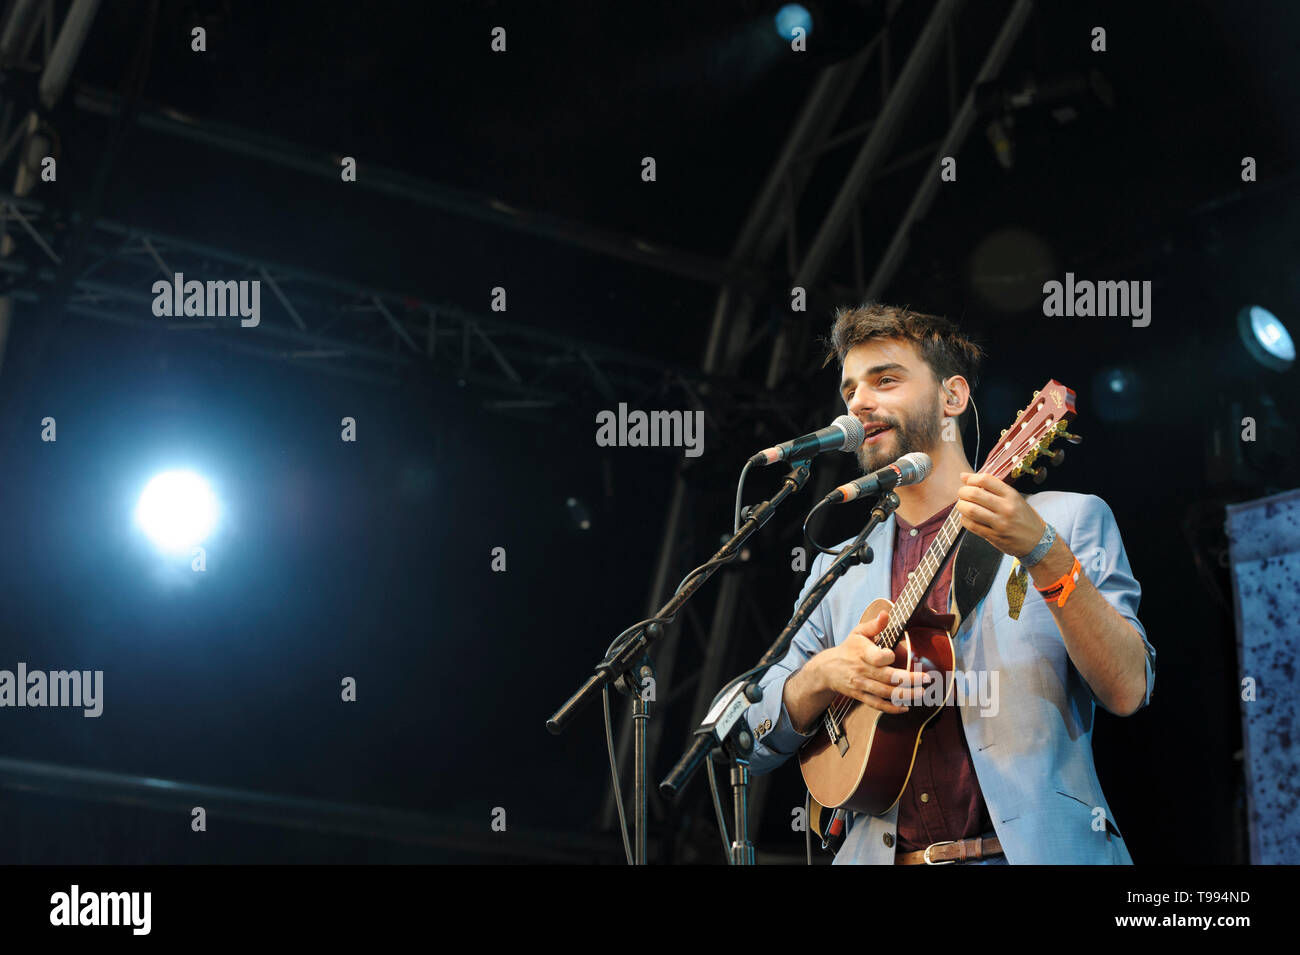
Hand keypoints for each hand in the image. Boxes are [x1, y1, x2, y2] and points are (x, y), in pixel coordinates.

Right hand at [809, 608, 930, 713]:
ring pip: (885, 693)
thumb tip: (886, 614)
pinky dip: (891, 708)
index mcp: (862, 652)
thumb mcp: (858, 633)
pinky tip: (905, 707)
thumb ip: (874, 625)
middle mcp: (862, 670)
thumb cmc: (848, 648)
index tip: (894, 654)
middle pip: (888, 677)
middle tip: (927, 679)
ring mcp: (862, 685)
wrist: (827, 669)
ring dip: (905, 694)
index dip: (888, 656)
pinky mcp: (861, 696)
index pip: (877, 657)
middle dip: (909, 679)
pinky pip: (877, 704)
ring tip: (922, 693)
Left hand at [956, 471, 1046, 557]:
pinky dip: (964, 519)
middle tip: (961, 494)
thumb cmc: (1024, 517)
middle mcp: (1006, 508)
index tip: (966, 480)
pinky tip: (966, 517)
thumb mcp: (1014, 498)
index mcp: (1012, 495)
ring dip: (961, 506)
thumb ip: (992, 488)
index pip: (986, 480)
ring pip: (971, 510)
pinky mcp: (994, 536)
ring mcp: (1000, 523)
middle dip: (962, 492)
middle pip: (974, 494)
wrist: (1038, 541)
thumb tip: (964, 476)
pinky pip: (972, 526)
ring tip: (962, 505)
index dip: (971, 478)